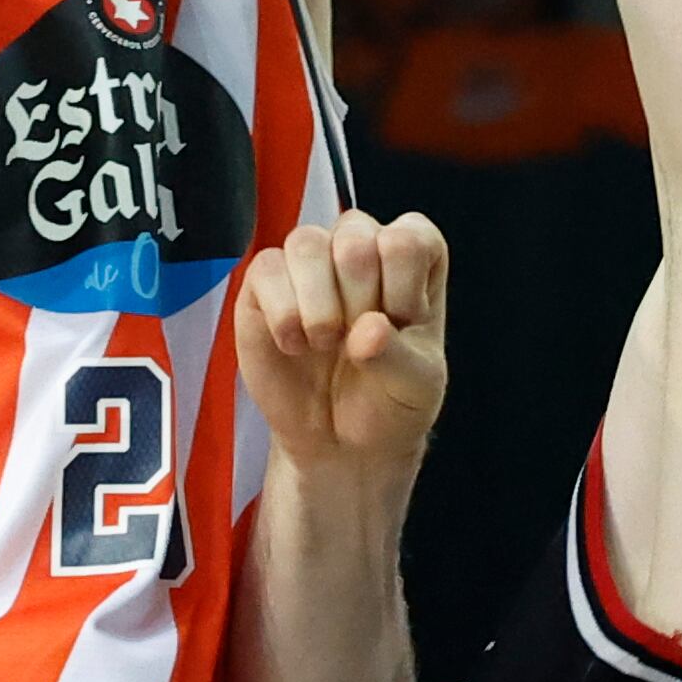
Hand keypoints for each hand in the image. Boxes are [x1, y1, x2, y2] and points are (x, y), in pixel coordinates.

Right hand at [234, 210, 449, 487]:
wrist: (340, 443)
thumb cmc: (388, 399)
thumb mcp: (415, 386)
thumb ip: (398, 357)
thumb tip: (367, 330)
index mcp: (412, 257)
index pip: (406, 240)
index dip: (401, 291)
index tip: (401, 326)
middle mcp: (361, 246)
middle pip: (354, 238)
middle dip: (357, 301)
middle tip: (357, 341)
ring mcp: (311, 262)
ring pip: (306, 243)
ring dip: (318, 307)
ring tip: (325, 342)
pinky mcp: (267, 282)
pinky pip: (266, 268)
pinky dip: (282, 315)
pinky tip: (295, 345)